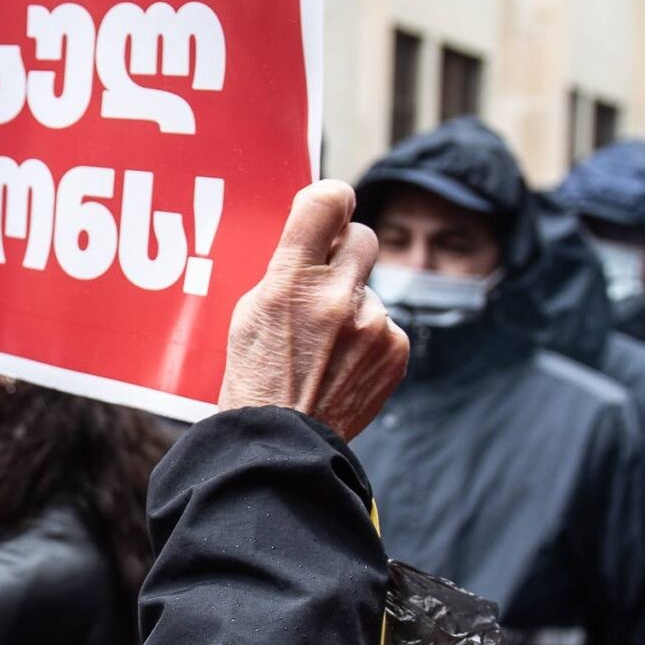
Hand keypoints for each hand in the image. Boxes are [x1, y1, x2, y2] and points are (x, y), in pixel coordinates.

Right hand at [217, 180, 407, 437]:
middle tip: (325, 280)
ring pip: (369, 290)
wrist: (284, 444)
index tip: (329, 208)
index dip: (331, 199)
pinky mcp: (396, 349)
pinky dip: (368, 340)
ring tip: (324, 348)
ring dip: (353, 307)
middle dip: (346, 253)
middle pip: (362, 237)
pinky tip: (342, 365)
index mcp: (289, 281)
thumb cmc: (256, 378)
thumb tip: (318, 238)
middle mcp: (336, 296)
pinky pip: (386, 325)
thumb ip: (286, 269)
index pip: (326, 202)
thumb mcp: (249, 312)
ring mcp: (372, 324)